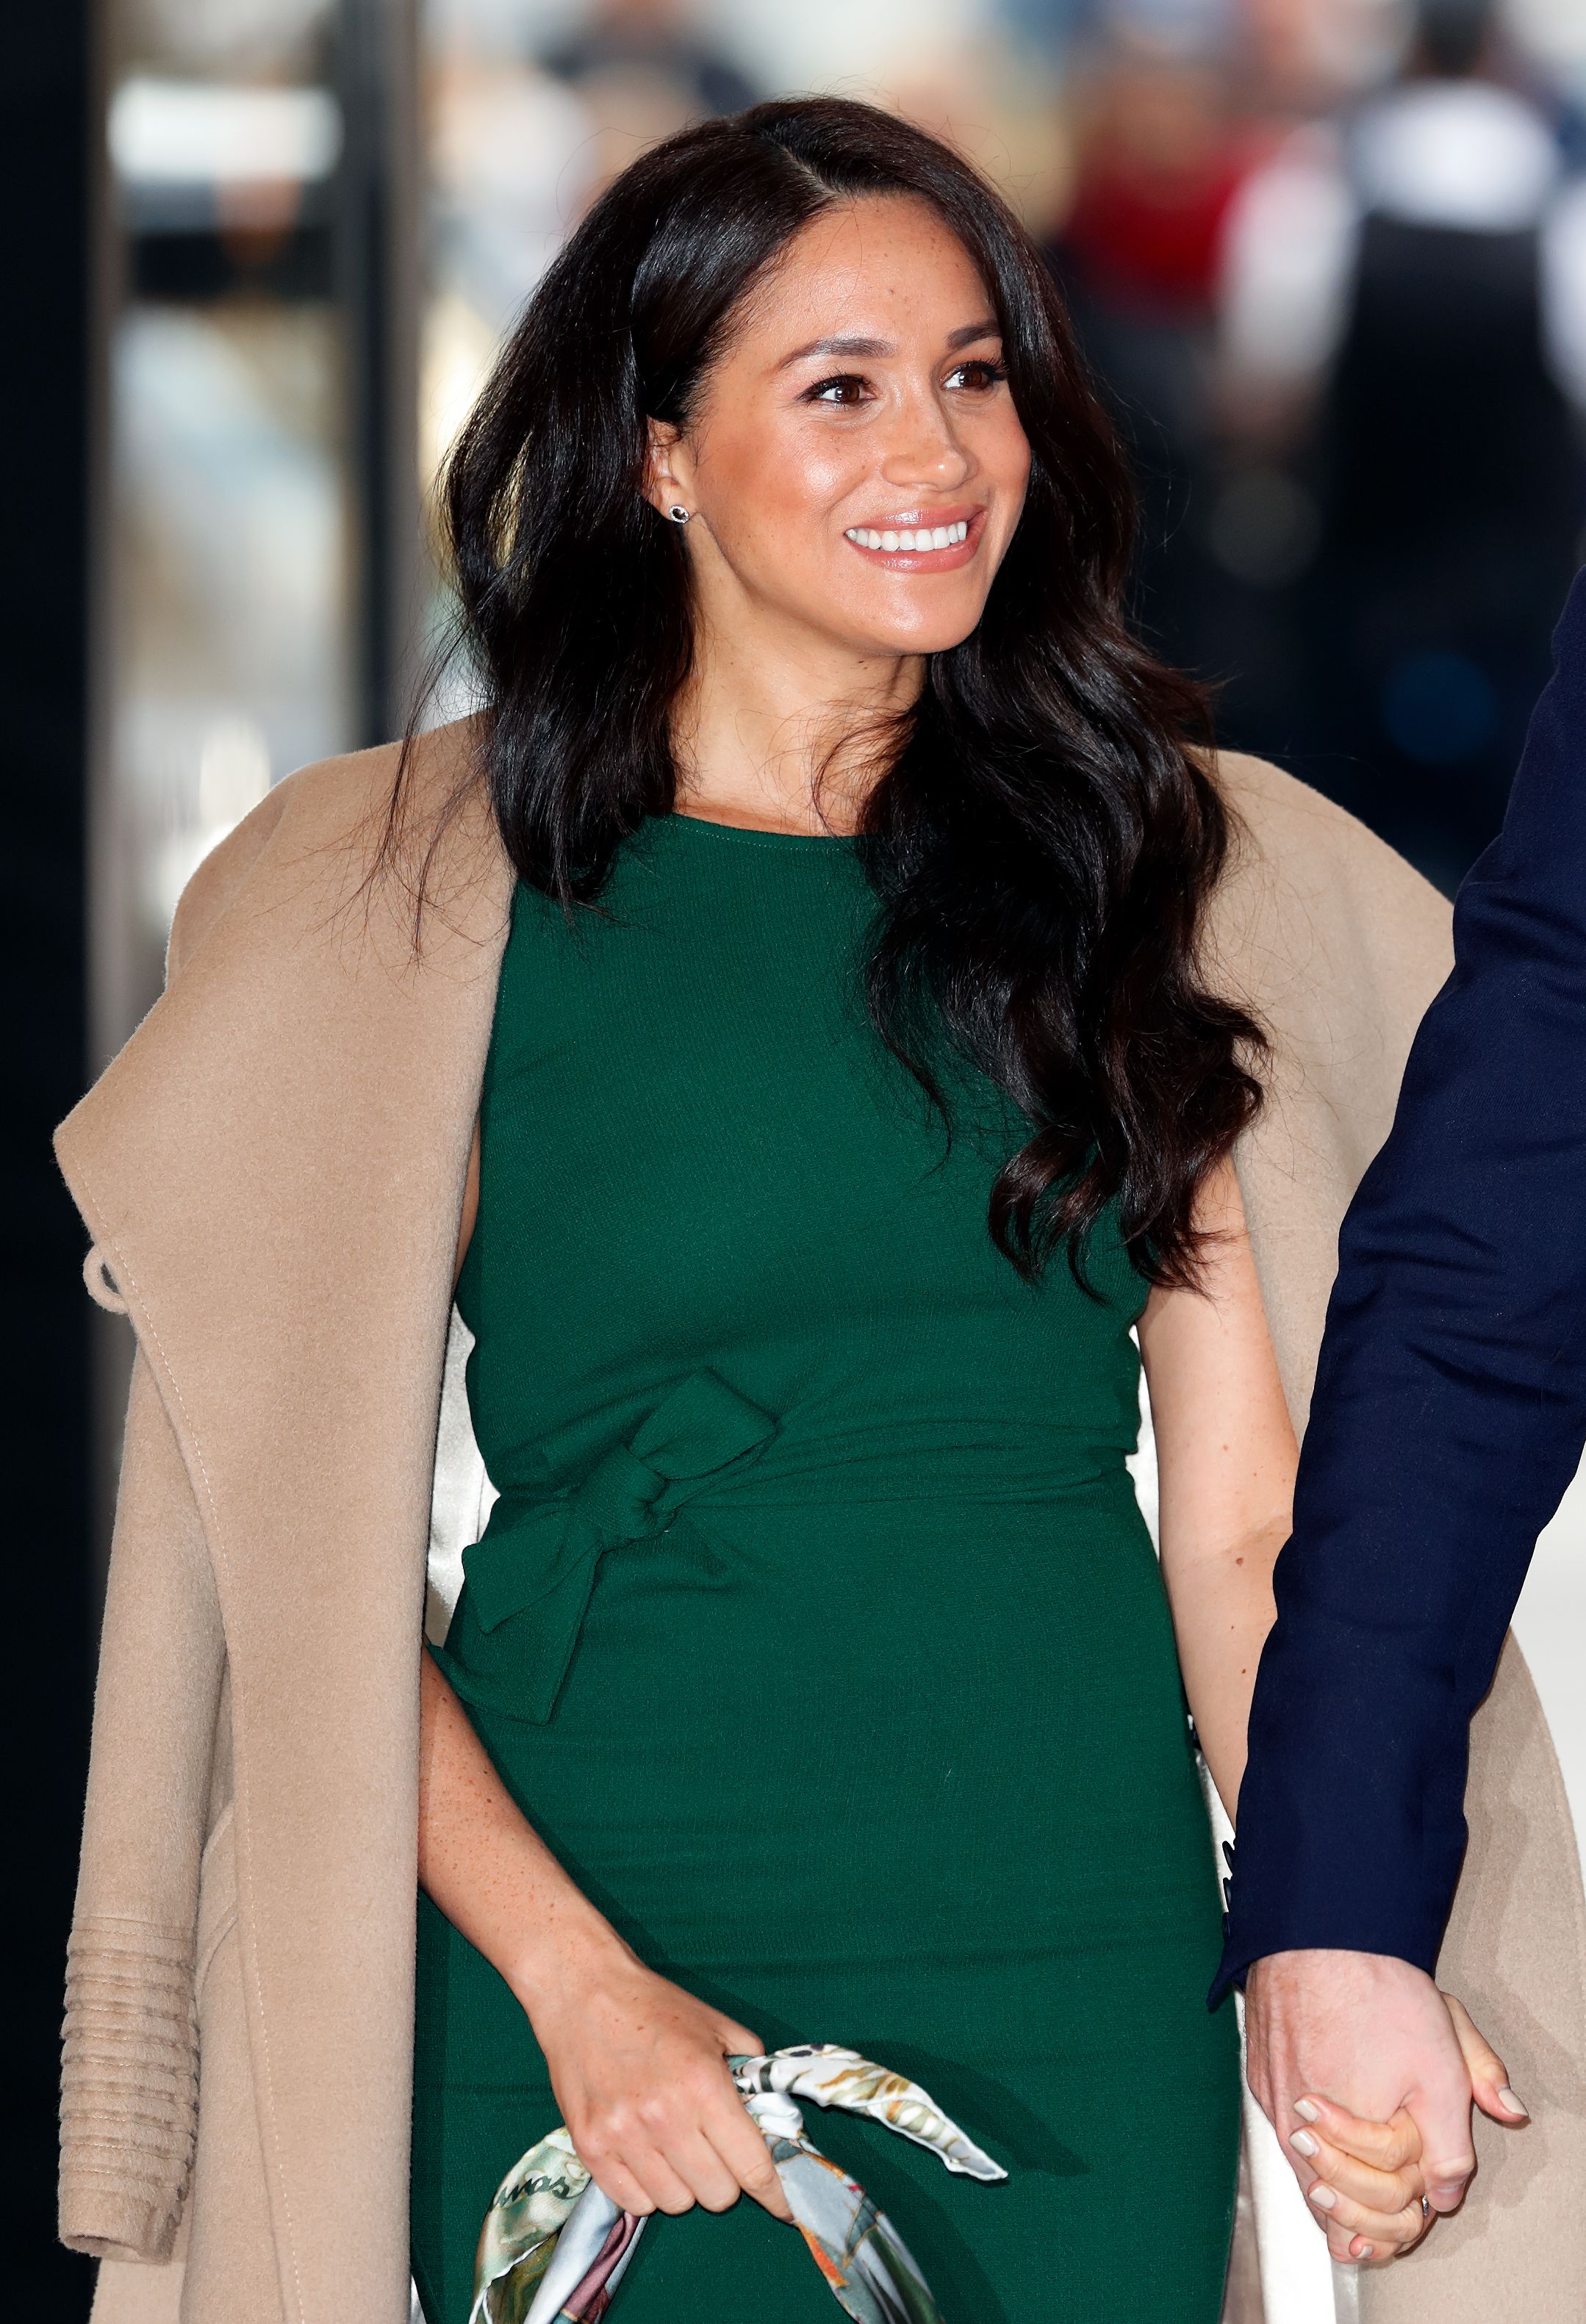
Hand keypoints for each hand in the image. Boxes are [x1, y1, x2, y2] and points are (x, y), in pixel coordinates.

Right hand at [516, 1931, 794, 2223]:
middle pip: (717, 2195)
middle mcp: (665, 2117)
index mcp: (704, 2085)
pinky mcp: (590, 2148)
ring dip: (684, 2183)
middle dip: (724, 2176)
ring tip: (672, 2144)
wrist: (582, 1992)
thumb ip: (751, 2072)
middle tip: (712, 2147)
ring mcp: (623, 2137)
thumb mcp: (717, 2027)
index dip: (774, 2193)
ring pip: (676, 2203)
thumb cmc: (654, 2007)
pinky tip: (643, 2153)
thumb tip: (772, 2117)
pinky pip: (634, 2203)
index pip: (752, 2165)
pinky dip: (646, 2187)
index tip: (784, 2207)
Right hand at [1244, 1950, 1526, 2262]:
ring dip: (1337, 2177)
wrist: (1319, 1930)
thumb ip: (1452, 2145)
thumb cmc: (1377, 1991)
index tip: (1421, 2204)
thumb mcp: (1443, 2069)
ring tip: (1364, 2171)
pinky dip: (1312, 2136)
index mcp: (1347, 2143)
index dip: (1405, 2216)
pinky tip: (1333, 2120)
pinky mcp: (1259, 2074)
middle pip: (1330, 2203)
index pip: (1370, 2216)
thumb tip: (1447, 2193)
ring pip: (1304, 2168)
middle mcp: (1298, 2132)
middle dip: (1368, 2211)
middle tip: (1397, 2204)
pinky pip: (1287, 2127)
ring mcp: (1272, 2103)